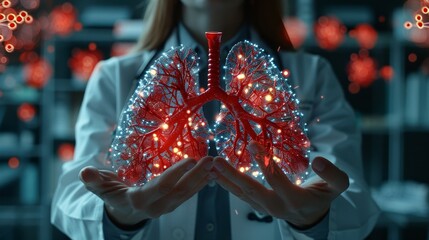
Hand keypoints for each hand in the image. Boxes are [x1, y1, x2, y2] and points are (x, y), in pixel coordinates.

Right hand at [79, 156, 214, 227]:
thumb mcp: (100, 187)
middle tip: (210, 160)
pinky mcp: (172, 204)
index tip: (189, 160)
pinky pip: (188, 195)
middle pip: (180, 192)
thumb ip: (94, 180)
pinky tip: (210, 173)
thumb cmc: (112, 194)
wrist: (122, 211)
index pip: (160, 187)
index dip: (175, 174)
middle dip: (196, 176)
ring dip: (202, 179)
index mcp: (138, 200)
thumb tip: (84, 172)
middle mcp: (155, 206)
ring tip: (215, 164)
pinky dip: (200, 184)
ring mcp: (166, 207)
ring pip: (187, 194)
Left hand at [213, 142, 348, 227]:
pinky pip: (240, 196)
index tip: (253, 143)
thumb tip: (319, 159)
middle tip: (217, 160)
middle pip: (251, 190)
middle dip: (233, 175)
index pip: (276, 179)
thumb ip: (333, 174)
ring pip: (242, 194)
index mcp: (295, 200)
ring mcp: (264, 208)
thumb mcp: (337, 187)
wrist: (310, 216)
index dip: (264, 162)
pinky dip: (227, 185)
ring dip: (225, 180)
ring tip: (210, 167)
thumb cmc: (322, 196)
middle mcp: (276, 207)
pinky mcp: (257, 206)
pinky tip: (214, 175)